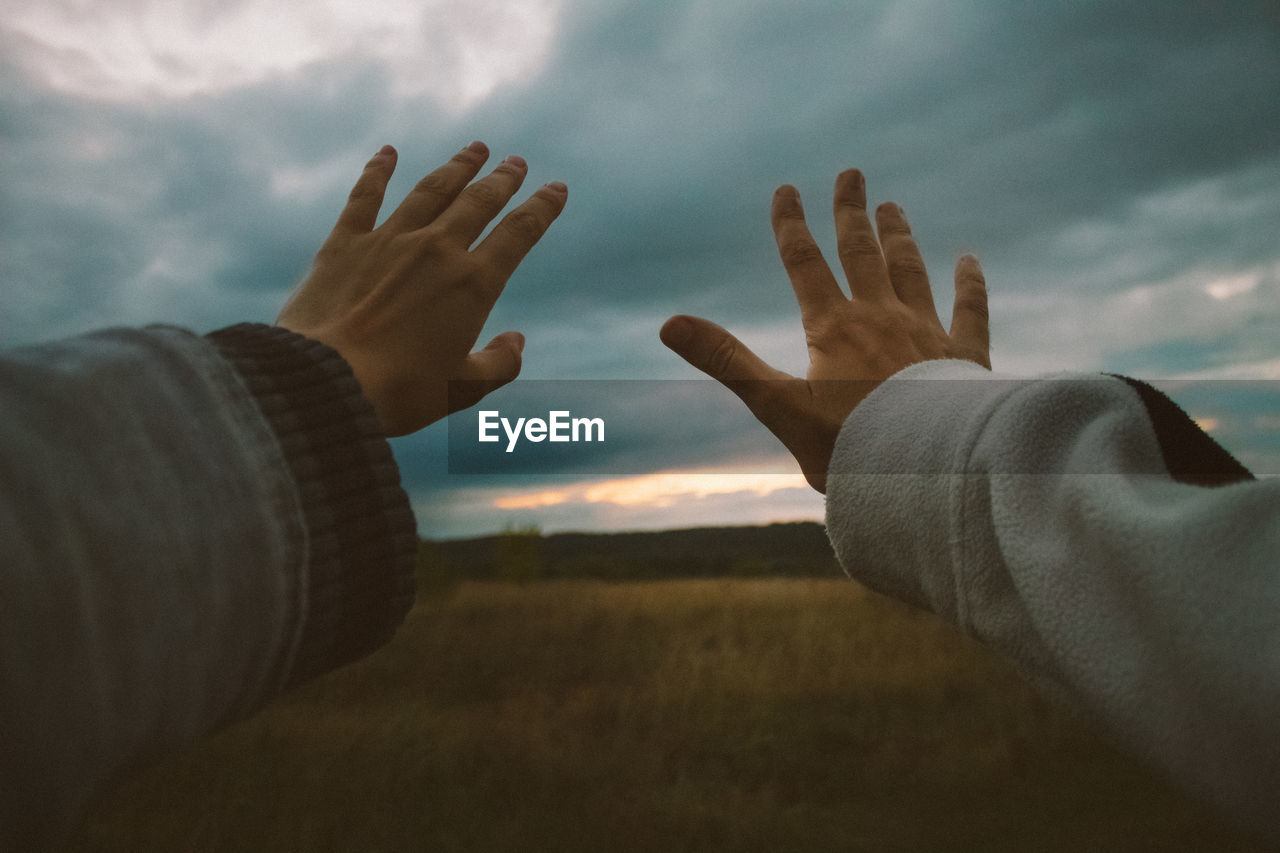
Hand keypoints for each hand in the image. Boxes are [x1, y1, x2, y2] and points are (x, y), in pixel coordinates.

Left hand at [276, 142, 566, 435]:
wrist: (326, 379)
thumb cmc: (400, 392)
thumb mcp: (463, 389)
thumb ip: (500, 364)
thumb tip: (516, 342)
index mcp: (473, 284)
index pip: (518, 234)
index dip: (541, 208)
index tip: (556, 189)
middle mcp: (436, 251)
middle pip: (478, 202)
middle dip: (501, 180)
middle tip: (515, 163)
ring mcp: (389, 241)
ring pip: (431, 191)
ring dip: (456, 168)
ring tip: (474, 149)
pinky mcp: (345, 244)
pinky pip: (366, 197)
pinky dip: (377, 171)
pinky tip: (387, 153)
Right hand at [660, 169, 989, 492]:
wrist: (928, 470)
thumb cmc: (849, 444)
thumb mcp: (776, 405)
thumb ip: (725, 361)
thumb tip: (669, 323)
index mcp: (833, 328)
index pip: (805, 263)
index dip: (792, 225)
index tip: (787, 190)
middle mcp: (881, 318)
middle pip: (862, 253)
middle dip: (851, 213)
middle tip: (852, 174)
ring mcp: (926, 333)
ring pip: (910, 271)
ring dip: (899, 238)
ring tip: (893, 207)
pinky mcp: (964, 358)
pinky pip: (968, 310)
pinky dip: (968, 284)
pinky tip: (969, 261)